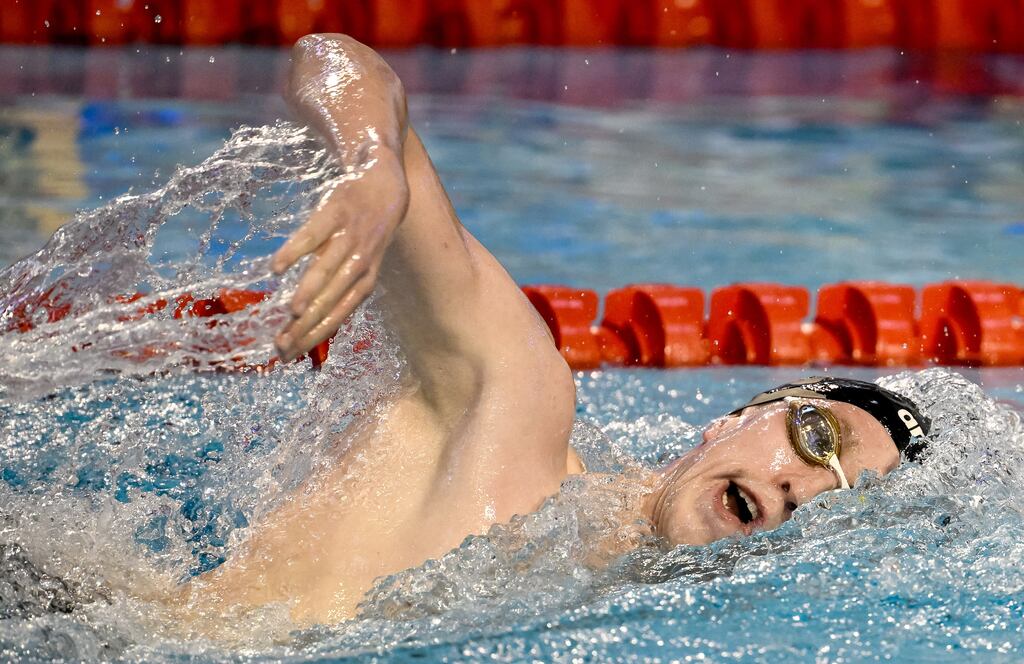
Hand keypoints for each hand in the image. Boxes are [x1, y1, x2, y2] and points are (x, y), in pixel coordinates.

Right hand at [271, 147, 408, 361]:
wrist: (385, 179)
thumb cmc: (369, 228)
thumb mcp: (364, 260)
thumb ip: (339, 286)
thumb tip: (309, 318)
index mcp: (366, 278)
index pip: (340, 314)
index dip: (316, 335)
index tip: (290, 355)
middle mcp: (360, 261)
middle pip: (331, 299)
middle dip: (306, 324)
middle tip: (282, 345)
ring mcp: (349, 236)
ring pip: (327, 269)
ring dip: (309, 291)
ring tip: (291, 312)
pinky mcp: (336, 211)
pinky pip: (313, 234)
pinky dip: (296, 251)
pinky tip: (277, 268)